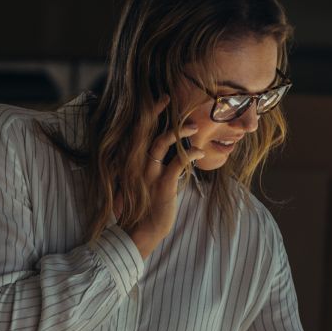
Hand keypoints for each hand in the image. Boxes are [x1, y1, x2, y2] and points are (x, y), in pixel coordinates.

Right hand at [124, 97, 204, 258]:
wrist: (139, 232)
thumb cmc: (143, 208)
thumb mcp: (143, 184)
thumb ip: (151, 167)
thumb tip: (168, 154)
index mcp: (132, 162)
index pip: (138, 132)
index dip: (148, 114)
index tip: (161, 101)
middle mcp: (137, 164)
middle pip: (145, 130)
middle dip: (157, 112)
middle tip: (169, 98)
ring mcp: (148, 174)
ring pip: (161, 143)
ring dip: (179, 132)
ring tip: (194, 126)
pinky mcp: (162, 185)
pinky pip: (177, 163)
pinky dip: (190, 155)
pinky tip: (200, 153)